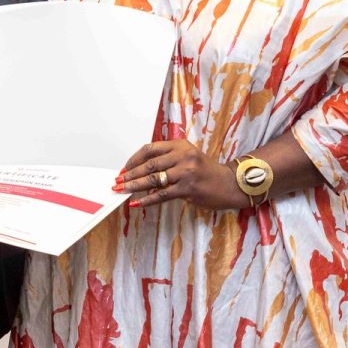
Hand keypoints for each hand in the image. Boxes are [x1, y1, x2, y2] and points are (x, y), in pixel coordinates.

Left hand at [114, 139, 246, 210]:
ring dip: (134, 186)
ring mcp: (186, 172)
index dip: (134, 159)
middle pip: (149, 164)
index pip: (150, 149)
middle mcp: (182, 156)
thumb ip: (168, 160)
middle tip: (117, 181)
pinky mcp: (188, 188)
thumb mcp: (188, 158)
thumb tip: (141, 170)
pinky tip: (136, 202)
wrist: (230, 184)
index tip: (124, 168)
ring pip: (153, 180)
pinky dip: (147, 199)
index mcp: (180, 145)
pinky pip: (162, 195)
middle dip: (130, 173)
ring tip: (122, 190)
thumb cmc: (206, 172)